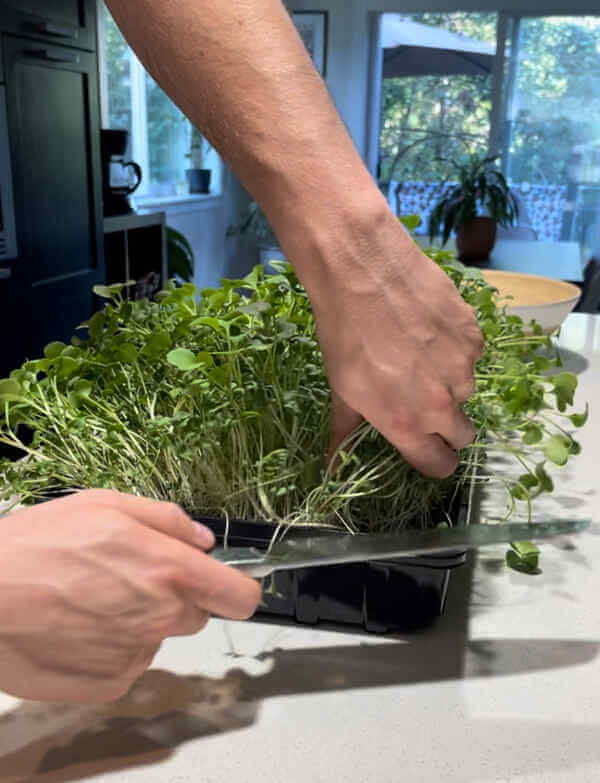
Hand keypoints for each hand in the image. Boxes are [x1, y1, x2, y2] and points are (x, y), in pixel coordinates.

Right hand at [0, 490, 260, 702]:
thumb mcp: (106, 504)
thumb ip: (167, 519)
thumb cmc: (38, 544)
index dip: (238, 588)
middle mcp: (161, 617)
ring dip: (140, 621)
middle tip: (130, 577)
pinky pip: (128, 663)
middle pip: (196, 615)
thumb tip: (202, 539)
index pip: (241, 596)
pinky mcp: (109, 683)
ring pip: (159, 637)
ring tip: (90, 598)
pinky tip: (77, 625)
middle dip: (176, 598)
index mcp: (169, 570)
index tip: (227, 584)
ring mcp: (135, 655)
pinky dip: (111, 647)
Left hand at [311, 207, 483, 477]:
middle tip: (420, 398)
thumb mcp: (341, 388)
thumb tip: (331, 468)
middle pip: (462, 434)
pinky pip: (471, 356)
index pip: (440, 466)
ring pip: (466, 391)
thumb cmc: (344, 334)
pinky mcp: (474, 336)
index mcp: (407, 424)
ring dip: (449, 382)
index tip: (426, 447)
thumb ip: (346, 432)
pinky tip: (428, 328)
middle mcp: (442, 404)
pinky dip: (455, 349)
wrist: (362, 271)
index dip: (434, 460)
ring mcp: (463, 368)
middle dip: (446, 425)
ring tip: (418, 353)